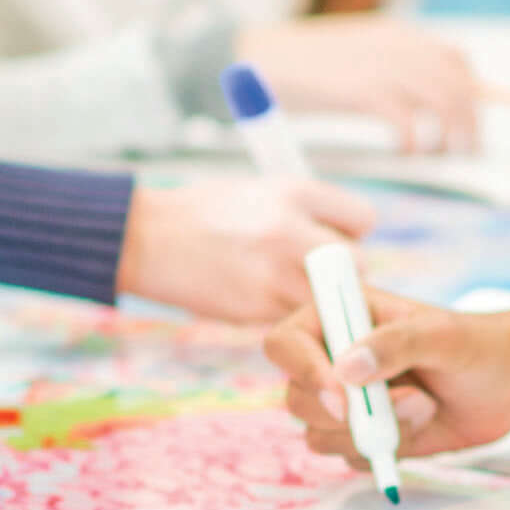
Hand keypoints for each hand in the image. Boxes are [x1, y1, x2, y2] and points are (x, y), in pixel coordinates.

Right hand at [119, 175, 373, 323]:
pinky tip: (262, 296)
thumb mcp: (261, 192)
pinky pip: (296, 317)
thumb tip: (347, 240)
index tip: (336, 238)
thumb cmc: (206, 213)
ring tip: (288, 285)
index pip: (362, 220)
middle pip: (357, 264)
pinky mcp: (256, 309)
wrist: (147, 239)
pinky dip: (288, 313)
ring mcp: (273, 274)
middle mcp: (289, 231)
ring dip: (319, 298)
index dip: (352, 232)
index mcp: (293, 193)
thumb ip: (306, 213)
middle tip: (316, 271)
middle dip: (344, 271)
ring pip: (329, 298)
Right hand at [232, 16, 491, 155]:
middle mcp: (398, 46)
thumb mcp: (354, 55)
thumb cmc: (301, 65)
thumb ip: (387, 69)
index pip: (456, 59)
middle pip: (458, 84)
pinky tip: (405, 153)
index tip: (475, 119)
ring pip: (443, 101)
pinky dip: (413, 141)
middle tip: (467, 151)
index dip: (475, 90)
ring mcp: (382, 65)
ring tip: (440, 155)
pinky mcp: (363, 90)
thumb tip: (419, 101)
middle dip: (471, 121)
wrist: (258, 58)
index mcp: (398, 35)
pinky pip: (407, 121)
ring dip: (449, 134)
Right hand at [264, 280, 509, 460]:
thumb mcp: (441, 335)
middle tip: (410, 401)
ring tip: (425, 405)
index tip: (343, 394)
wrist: (505, 384)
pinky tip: (422, 425)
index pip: (285, 343)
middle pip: (297, 398)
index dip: (302, 369)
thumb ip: (395, 344)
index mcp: (338, 319)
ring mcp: (344, 403)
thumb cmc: (474, 345)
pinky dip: (388, 451)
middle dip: (348, 413)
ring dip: (377, 431)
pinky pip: (350, 459)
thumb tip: (346, 371)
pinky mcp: (362, 437)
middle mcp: (330, 361)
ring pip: (319, 436)